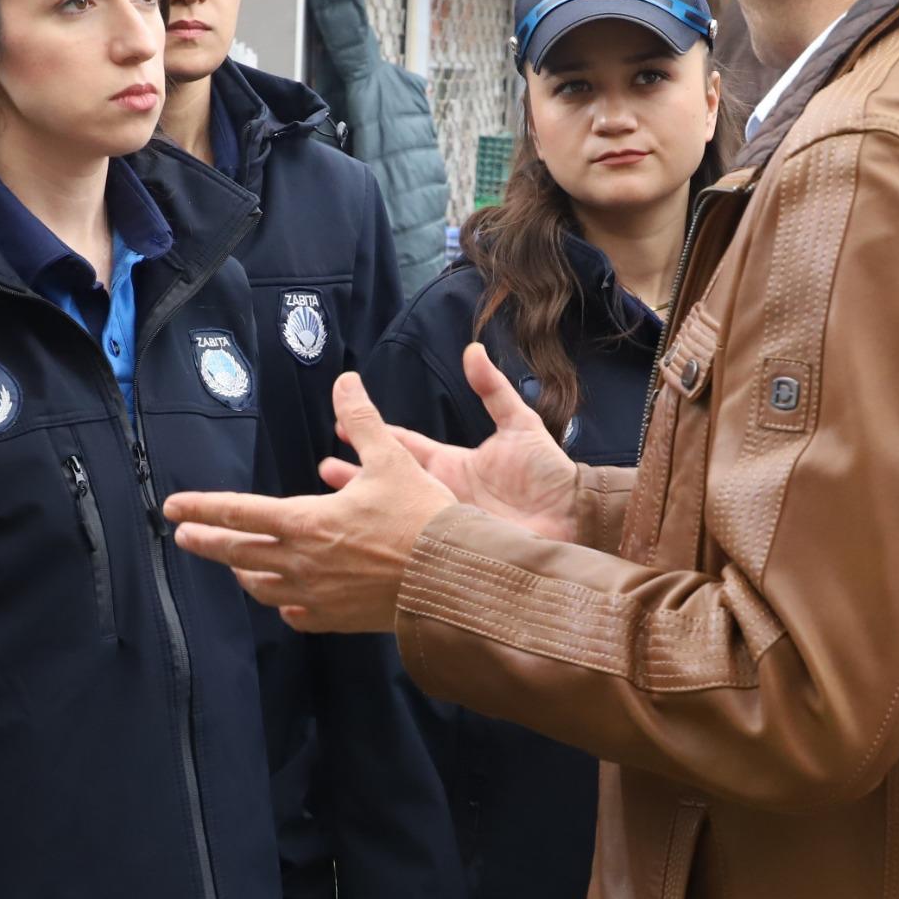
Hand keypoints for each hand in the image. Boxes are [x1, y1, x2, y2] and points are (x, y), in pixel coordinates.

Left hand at [166, 372, 456, 633]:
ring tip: (235, 563)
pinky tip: (284, 600)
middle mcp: (301, 562)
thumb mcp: (392, 459)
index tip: (171, 508)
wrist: (453, 579)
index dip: (200, 508)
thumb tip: (345, 381)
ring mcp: (315, 596)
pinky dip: (283, 604)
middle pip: (237, 554)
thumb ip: (362, 420)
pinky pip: (295, 615)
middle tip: (183, 537)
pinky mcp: (336, 619)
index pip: (237, 512)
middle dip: (205, 543)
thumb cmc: (422, 518)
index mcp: (305, 521)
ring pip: (262, 588)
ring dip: (243, 572)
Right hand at [319, 344, 580, 545]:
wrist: (574, 520)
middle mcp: (441, 494)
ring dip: (364, 509)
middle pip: (389, 483)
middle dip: (356, 478)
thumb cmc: (550, 474)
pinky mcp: (450, 549)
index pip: (403, 447)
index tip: (341, 426)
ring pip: (394, 515)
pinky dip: (390, 544)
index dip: (373, 436)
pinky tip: (365, 546)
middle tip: (323, 474)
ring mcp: (442, 523)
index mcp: (452, 465)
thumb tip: (472, 349)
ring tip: (333, 507)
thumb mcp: (520, 424)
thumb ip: (493, 389)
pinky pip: (415, 546)